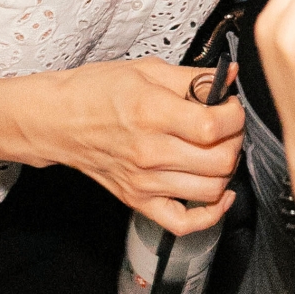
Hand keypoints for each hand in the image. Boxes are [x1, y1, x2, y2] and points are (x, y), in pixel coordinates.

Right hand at [42, 57, 242, 235]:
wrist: (59, 119)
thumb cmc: (96, 91)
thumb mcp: (146, 70)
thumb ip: (191, 77)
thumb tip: (228, 76)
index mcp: (152, 112)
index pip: (213, 125)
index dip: (234, 115)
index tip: (230, 105)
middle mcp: (150, 152)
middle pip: (219, 160)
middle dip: (235, 140)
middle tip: (227, 125)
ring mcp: (145, 182)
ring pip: (211, 190)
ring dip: (226, 170)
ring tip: (217, 150)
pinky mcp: (139, 200)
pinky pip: (183, 223)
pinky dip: (210, 215)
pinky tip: (218, 195)